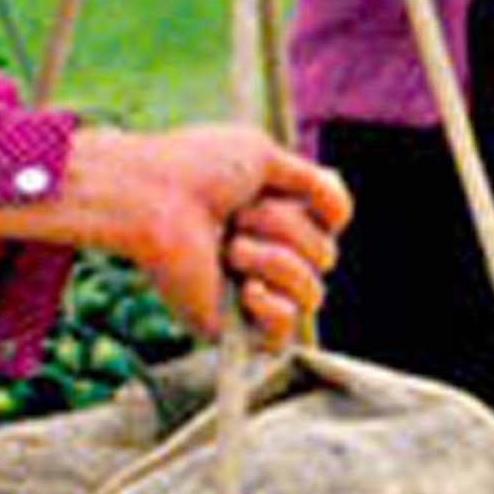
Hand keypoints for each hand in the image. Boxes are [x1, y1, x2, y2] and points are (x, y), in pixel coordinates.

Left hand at [0, 122, 349, 341]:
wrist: (152, 198)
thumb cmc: (196, 169)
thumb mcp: (265, 158)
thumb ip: (316, 186)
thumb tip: (342, 216)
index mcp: (276, 216)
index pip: (333, 224)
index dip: (319, 207)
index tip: (270, 188)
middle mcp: (268, 255)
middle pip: (326, 256)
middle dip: (287, 228)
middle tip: (237, 216)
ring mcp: (252, 292)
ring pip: (312, 293)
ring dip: (276, 261)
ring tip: (230, 247)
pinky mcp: (232, 326)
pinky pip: (282, 335)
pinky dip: (273, 308)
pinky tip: (246, 289)